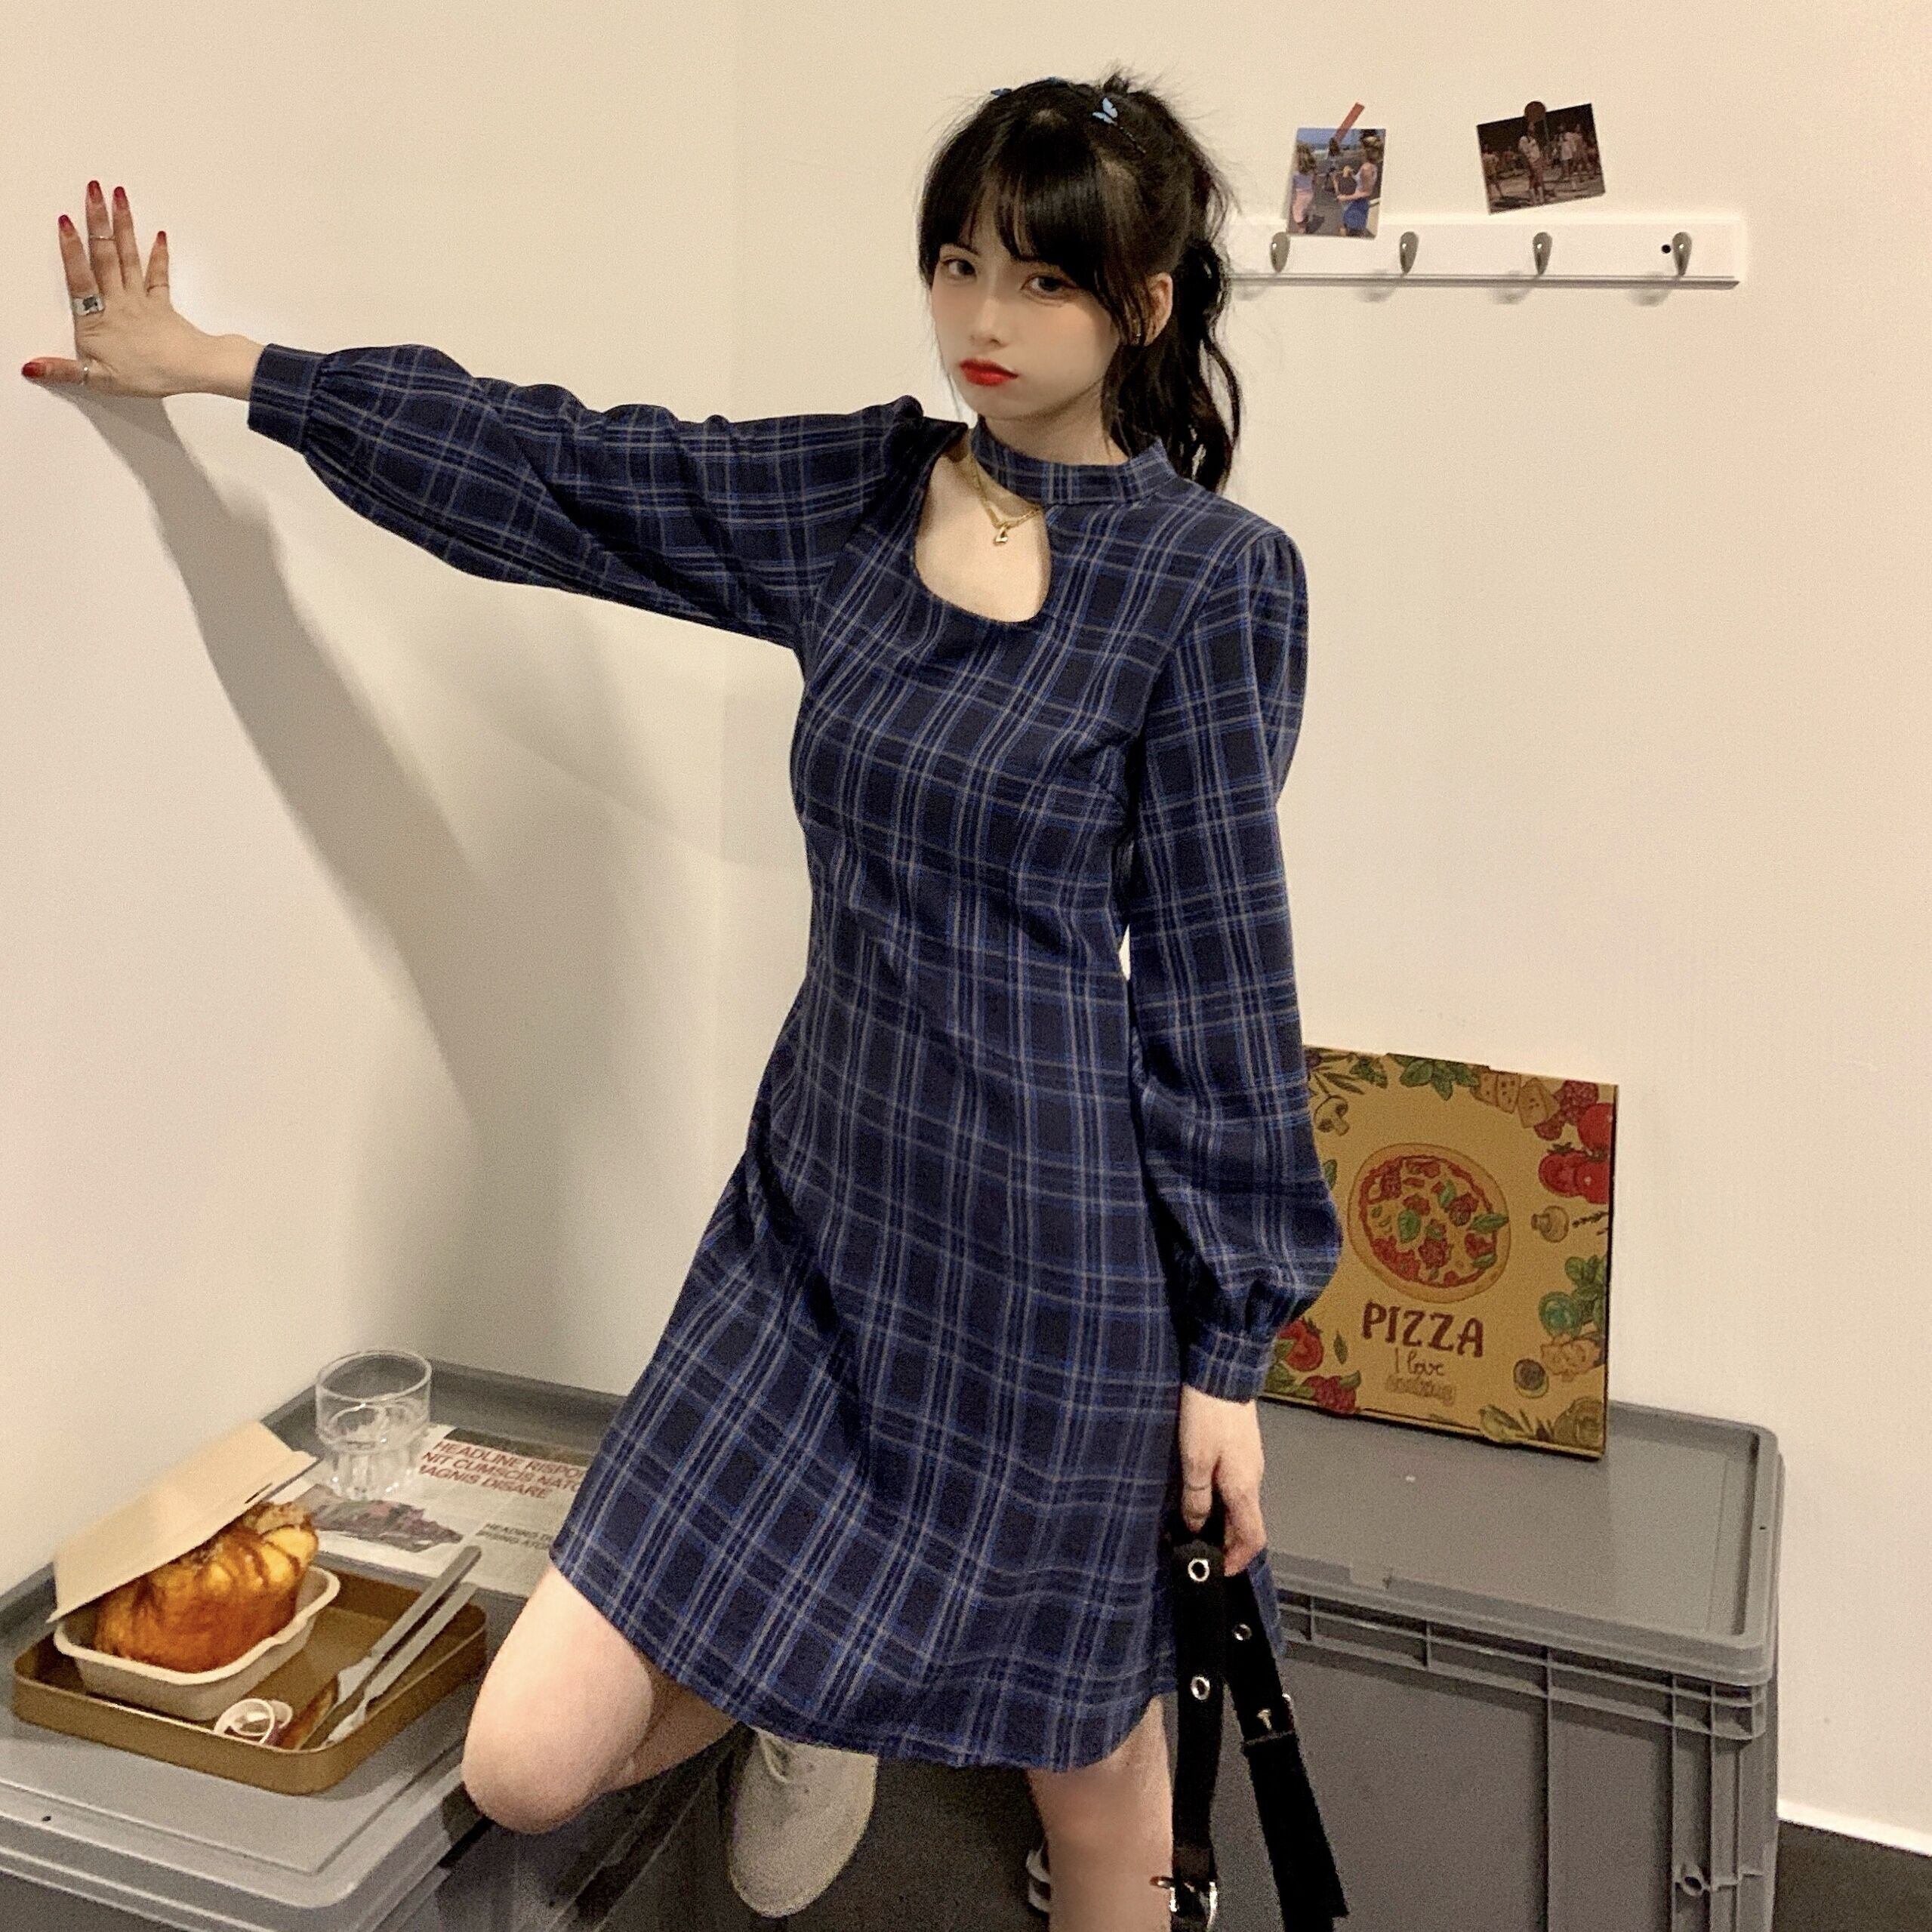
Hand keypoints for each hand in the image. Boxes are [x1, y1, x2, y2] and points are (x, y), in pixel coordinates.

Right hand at [21, 181, 209, 397]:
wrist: (194, 372)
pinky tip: (158, 234)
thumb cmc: (150, 375)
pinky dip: (158, 255)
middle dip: (97, 222)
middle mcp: (119, 303)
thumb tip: (31, 368)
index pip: (81, 279)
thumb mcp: (100, 380)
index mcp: (98, 320)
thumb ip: (64, 370)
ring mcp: (141, 300)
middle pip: (104, 257)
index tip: (66, 220)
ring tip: (119, 196)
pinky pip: (158, 276)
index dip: (72, 250)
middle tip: (93, 189)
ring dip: (123, 226)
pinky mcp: (161, 304)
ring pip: (128, 258)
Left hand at [1176, 1383, 1266, 1575]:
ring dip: (1221, 1518)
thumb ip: (1196, 1497)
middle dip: (1225, 1542)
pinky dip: (1220, 1496)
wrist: (1223, 1370)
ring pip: (1240, 1503)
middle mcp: (1253, 1477)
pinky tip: (1199, 1489)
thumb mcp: (1194, 1460)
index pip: (1253, 1539)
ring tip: (1191, 1520)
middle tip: (1196, 1546)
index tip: (1218, 1570)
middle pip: (1246, 1523)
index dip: (1237, 1560)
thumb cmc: (1208, 1413)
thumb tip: (1196, 1525)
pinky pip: (1235, 1483)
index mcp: (1244, 1487)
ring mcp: (1250, 1461)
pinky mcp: (1242, 1446)